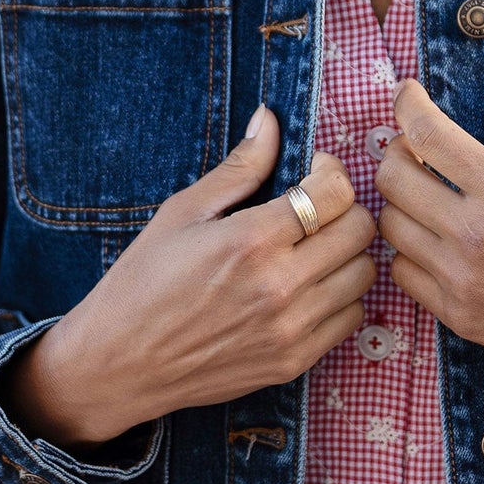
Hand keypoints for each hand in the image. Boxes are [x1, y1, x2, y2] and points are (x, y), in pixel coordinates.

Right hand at [1, 108, 377, 448]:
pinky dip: (340, 296)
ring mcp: (292, 329)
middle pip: (360, 230)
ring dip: (346, 253)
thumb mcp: (182, 213)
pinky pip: (351, 318)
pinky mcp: (294, 362)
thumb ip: (239, 167)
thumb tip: (270, 119)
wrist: (119, 364)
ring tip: (313, 247)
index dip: (329, 171)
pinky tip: (308, 286)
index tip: (311, 172)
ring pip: (364, 274)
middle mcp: (281, 286)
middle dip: (343, 207)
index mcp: (251, 240)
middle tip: (316, 207)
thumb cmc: (143, 282)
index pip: (336, 191)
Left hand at [376, 66, 483, 439]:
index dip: (406, 105)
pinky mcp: (458, 316)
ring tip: (427, 193)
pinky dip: (409, 251)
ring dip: (401, 202)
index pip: (425, 134)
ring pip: (390, 225)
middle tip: (419, 148)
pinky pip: (403, 273)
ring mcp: (461, 279)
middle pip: (392, 176)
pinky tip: (435, 241)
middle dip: (398, 151)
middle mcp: (474, 234)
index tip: (408, 94)